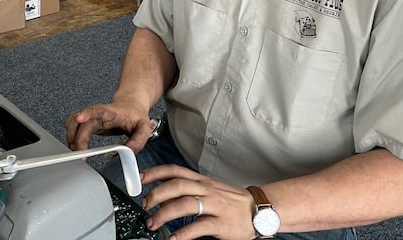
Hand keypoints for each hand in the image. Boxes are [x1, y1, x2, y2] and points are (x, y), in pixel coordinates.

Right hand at [65, 102, 151, 151]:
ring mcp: (92, 118)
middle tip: (80, 153)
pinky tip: (74, 146)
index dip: (87, 113)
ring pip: (74, 122)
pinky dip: (71, 136)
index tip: (80, 118)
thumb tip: (128, 152)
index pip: (97, 109)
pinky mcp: (89, 123)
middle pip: (82, 122)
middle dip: (78, 137)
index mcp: (112, 112)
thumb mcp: (144, 128)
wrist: (131, 107)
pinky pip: (75, 127)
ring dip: (71, 136)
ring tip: (75, 151)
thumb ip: (138, 141)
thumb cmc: (136, 116)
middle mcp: (99, 114)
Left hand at [140, 165, 256, 239]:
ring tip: (153, 223)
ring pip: (185, 204)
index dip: (155, 172)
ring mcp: (215, 206)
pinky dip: (183, 233)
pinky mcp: (222, 223)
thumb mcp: (210, 190)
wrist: (260, 210)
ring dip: (164, 214)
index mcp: (202, 181)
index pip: (175, 170)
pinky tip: (173, 238)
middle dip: (156, 194)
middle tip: (145, 205)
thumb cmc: (233, 201)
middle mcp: (207, 190)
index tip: (141, 178)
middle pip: (176, 186)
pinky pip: (199, 226)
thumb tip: (164, 196)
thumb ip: (188, 191)